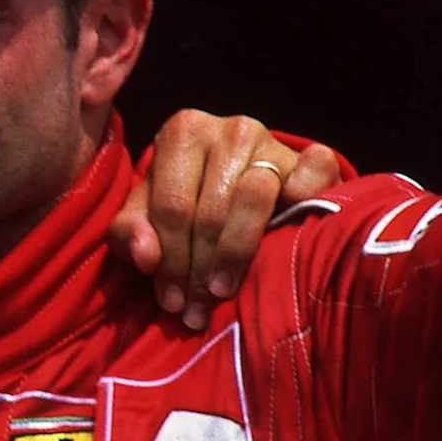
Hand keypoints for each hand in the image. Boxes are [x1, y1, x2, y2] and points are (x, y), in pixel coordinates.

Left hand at [113, 112, 346, 330]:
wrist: (242, 184)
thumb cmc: (185, 205)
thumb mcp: (145, 216)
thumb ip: (129, 233)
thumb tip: (145, 257)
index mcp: (182, 132)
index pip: (172, 206)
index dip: (170, 261)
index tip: (171, 302)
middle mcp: (229, 130)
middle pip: (211, 211)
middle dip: (199, 270)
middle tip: (196, 310)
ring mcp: (273, 140)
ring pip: (255, 199)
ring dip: (238, 255)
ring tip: (224, 292)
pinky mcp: (312, 156)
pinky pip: (312, 178)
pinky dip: (303, 204)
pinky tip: (288, 237)